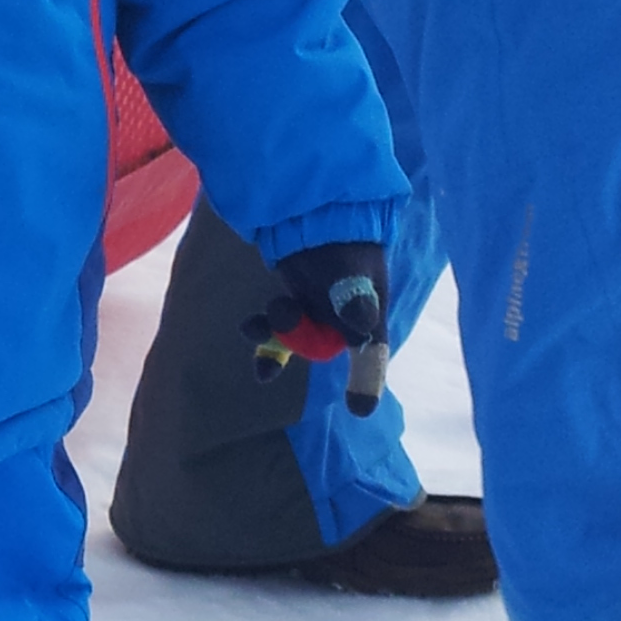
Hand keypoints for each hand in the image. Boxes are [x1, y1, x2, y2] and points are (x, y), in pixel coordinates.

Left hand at [245, 242, 390, 417]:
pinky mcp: (295, 302)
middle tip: (283, 318)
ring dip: (274, 335)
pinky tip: (249, 338)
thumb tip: (361, 323)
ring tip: (254, 323)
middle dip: (296, 342)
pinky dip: (264, 337)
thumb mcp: (352, 268)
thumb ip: (353, 295)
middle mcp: (343, 319)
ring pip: (295, 340)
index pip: (370, 352)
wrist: (319, 211)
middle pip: (320, 347)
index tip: (359, 408)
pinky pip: (278, 331)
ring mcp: (317, 311)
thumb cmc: (344, 240)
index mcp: (367, 313)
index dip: (366, 380)